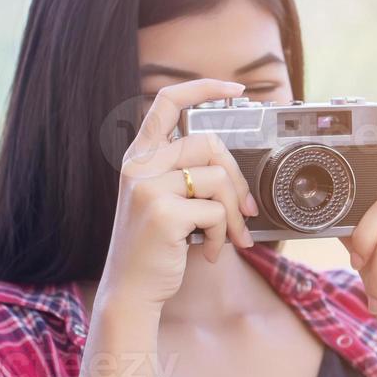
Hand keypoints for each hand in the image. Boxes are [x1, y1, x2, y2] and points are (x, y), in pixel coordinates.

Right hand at [96, 79, 258, 312]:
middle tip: (245, 209)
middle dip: (237, 178)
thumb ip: (187, 174)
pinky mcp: (162, 211)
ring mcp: (147, 187)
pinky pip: (215, 211)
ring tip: (226, 235)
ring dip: (233, 213)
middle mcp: (139, 165)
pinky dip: (223, 234)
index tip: (235, 89)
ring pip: (217, 178)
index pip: (166, 102)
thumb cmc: (155, 245)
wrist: (131, 289)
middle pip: (209, 144)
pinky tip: (210, 250)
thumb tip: (234, 170)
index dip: (202, 88)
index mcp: (140, 156)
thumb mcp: (164, 200)